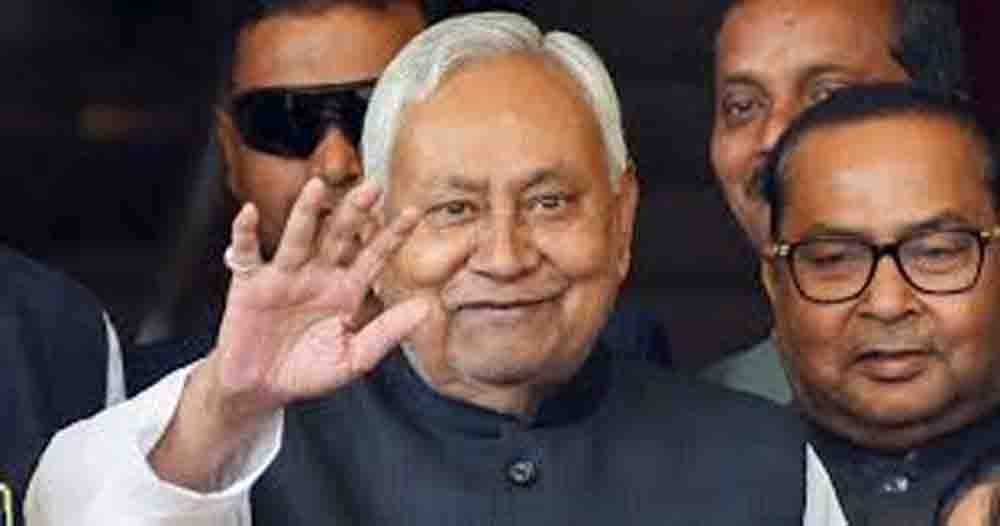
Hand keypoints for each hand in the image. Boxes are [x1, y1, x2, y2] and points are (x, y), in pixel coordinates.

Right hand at [210, 177, 426, 417]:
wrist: (261, 388)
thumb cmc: (308, 371)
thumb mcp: (353, 358)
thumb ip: (386, 333)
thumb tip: (425, 310)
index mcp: (346, 290)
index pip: (373, 257)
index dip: (392, 236)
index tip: (415, 213)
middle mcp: (318, 275)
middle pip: (338, 238)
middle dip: (354, 213)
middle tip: (372, 188)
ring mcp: (284, 276)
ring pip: (297, 238)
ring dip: (306, 213)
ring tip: (317, 187)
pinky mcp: (250, 284)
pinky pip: (247, 254)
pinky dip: (245, 233)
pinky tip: (250, 213)